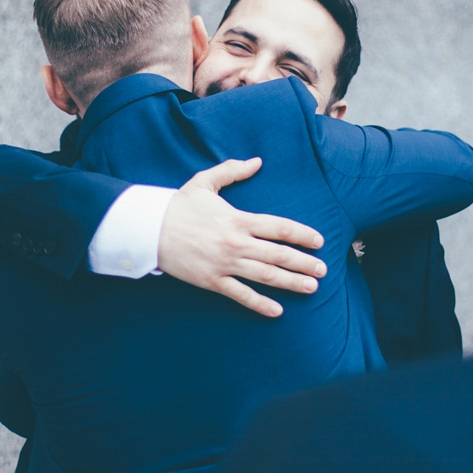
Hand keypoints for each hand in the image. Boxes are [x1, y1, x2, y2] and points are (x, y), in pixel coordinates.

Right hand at [158, 157, 325, 316]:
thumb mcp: (204, 182)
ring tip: (311, 288)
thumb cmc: (178, 205)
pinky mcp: (212, 280)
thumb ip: (232, 171)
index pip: (278, 227)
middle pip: (278, 254)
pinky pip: (240, 294)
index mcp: (238, 219)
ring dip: (291, 283)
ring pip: (265, 276)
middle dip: (304, 263)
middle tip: (323, 270)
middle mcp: (236, 243)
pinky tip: (277, 310)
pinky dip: (260, 304)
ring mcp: (225, 263)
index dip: (301, 234)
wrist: (149, 229)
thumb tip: (256, 161)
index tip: (319, 241)